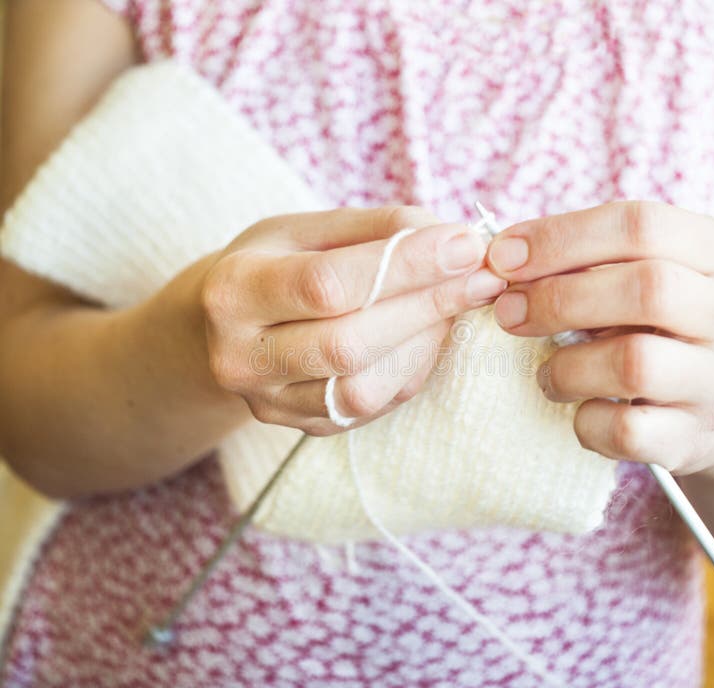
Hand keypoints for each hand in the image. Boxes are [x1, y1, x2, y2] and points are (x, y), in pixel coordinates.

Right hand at [201, 206, 505, 434]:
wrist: (224, 327)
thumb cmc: (274, 264)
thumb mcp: (307, 228)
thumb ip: (376, 229)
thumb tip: (453, 241)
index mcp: (233, 291)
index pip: (327, 284)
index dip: (405, 266)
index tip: (465, 245)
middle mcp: (241, 357)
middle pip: (348, 344)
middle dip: (428, 306)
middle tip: (482, 277)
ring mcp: (269, 402)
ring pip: (363, 390)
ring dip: (426, 343)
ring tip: (457, 302)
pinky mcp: (302, 427)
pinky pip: (372, 409)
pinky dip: (413, 369)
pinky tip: (431, 334)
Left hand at [486, 201, 713, 479]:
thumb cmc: (655, 326)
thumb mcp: (635, 277)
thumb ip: (581, 259)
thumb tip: (499, 259)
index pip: (642, 225)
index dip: (560, 237)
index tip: (501, 257)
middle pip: (647, 289)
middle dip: (559, 298)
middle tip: (508, 312)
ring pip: (636, 364)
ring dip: (567, 367)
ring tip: (546, 372)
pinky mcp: (696, 439)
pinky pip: (626, 430)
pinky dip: (585, 421)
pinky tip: (578, 410)